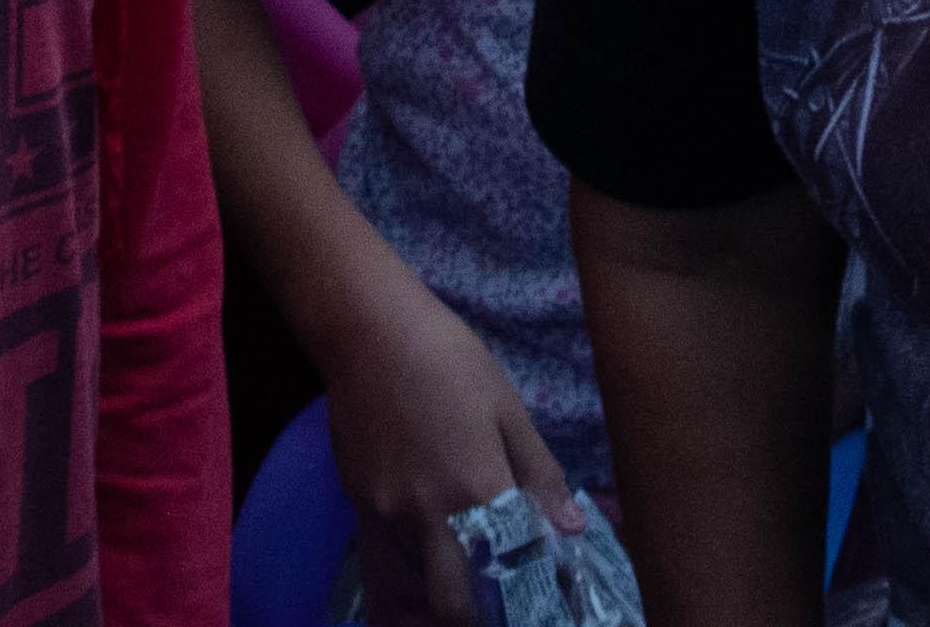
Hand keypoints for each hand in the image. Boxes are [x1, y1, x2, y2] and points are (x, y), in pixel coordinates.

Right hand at [313, 274, 583, 626]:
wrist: (368, 330)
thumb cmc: (450, 360)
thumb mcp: (507, 410)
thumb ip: (540, 475)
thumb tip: (572, 529)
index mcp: (477, 492)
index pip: (503, 578)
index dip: (521, 598)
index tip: (536, 596)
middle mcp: (428, 516)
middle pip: (448, 604)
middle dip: (474, 609)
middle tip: (495, 587)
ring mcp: (386, 512)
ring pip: (419, 571)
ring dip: (444, 568)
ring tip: (462, 531)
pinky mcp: (358, 500)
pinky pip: (393, 540)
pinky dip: (416, 538)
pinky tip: (426, 495)